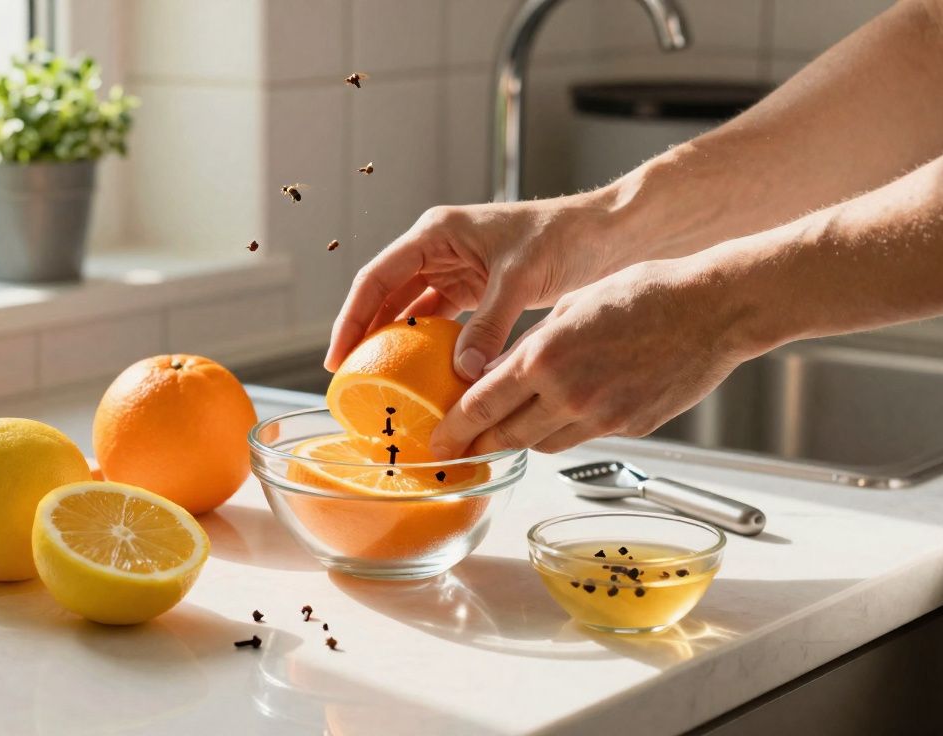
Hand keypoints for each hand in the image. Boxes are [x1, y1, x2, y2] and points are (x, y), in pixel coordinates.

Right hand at [324, 197, 621, 379]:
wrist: (604, 232)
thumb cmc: (563, 235)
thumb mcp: (520, 279)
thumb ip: (489, 326)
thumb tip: (463, 374)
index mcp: (436, 232)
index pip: (377, 277)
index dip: (351, 317)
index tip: (338, 356)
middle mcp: (438, 247)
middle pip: (385, 294)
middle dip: (364, 334)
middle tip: (350, 378)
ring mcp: (454, 268)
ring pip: (408, 308)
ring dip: (393, 341)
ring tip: (377, 381)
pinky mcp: (474, 287)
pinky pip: (439, 319)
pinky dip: (429, 345)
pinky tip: (422, 373)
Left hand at [428, 259, 759, 457]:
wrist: (714, 309)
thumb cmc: (644, 292)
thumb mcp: (571, 305)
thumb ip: (530, 344)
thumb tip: (498, 372)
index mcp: (545, 357)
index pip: (482, 406)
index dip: (454, 429)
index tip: (439, 440)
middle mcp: (569, 394)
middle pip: (507, 438)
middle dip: (480, 445)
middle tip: (462, 448)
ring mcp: (602, 417)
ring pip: (543, 444)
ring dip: (522, 439)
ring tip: (510, 428)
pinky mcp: (631, 429)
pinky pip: (582, 439)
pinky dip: (563, 431)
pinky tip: (562, 414)